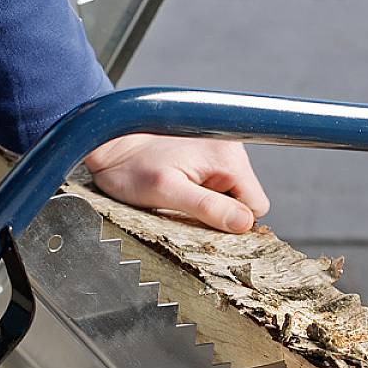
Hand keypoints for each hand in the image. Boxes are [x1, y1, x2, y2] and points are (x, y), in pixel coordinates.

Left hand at [85, 134, 269, 232]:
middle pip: (245, 200)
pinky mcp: (208, 151)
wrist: (110, 143)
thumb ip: (208, 208)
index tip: (205, 220)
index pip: (257, 206)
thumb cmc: (131, 167)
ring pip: (231, 192)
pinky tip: (180, 184)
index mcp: (228, 158)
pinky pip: (218, 182)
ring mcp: (220, 148)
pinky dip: (203, 190)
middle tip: (187, 205)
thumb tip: (243, 224)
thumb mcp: (167, 192)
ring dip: (210, 201)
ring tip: (180, 192)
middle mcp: (230, 148)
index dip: (233, 221)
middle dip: (220, 210)